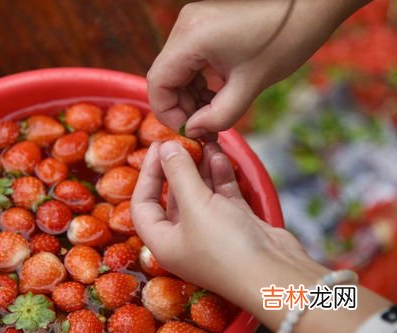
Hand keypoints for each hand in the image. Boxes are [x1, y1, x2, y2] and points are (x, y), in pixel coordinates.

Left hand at [131, 140, 314, 302]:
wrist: (276, 275)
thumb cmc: (226, 245)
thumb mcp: (196, 205)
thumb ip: (179, 173)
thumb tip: (165, 147)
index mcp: (164, 242)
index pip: (143, 205)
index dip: (147, 174)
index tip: (157, 146)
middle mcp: (184, 238)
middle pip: (173, 196)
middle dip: (177, 167)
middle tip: (183, 140)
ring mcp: (211, 232)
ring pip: (200, 193)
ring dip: (201, 168)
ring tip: (205, 142)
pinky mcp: (236, 225)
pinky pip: (222, 196)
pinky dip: (220, 177)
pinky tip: (220, 157)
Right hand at [147, 0, 368, 137]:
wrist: (310, 7)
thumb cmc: (285, 40)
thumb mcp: (249, 86)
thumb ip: (218, 116)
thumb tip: (194, 131)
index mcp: (191, 37)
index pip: (157, 83)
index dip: (168, 113)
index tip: (190, 130)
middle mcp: (184, 26)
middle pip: (164, 77)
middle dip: (181, 106)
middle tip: (204, 126)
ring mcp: (192, 23)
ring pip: (175, 70)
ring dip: (189, 95)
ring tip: (213, 112)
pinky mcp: (202, 25)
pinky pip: (187, 60)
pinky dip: (196, 81)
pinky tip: (215, 93)